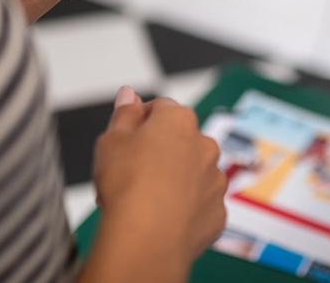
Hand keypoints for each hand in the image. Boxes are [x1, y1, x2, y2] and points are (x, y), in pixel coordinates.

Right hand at [91, 87, 227, 263]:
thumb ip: (124, 113)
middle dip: (157, 153)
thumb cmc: (126, 184)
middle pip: (179, 142)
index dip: (140, 122)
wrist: (146, 237)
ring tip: (140, 200)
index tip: (124, 138)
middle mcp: (206, 146)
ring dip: (173, 181)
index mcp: (179, 121)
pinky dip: (184, 210)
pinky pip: (199, 206)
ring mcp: (215, 181)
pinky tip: (160, 220)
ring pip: (191, 175)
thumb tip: (129, 93)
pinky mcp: (218, 213)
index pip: (161, 109)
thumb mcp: (111, 140)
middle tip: (127, 173)